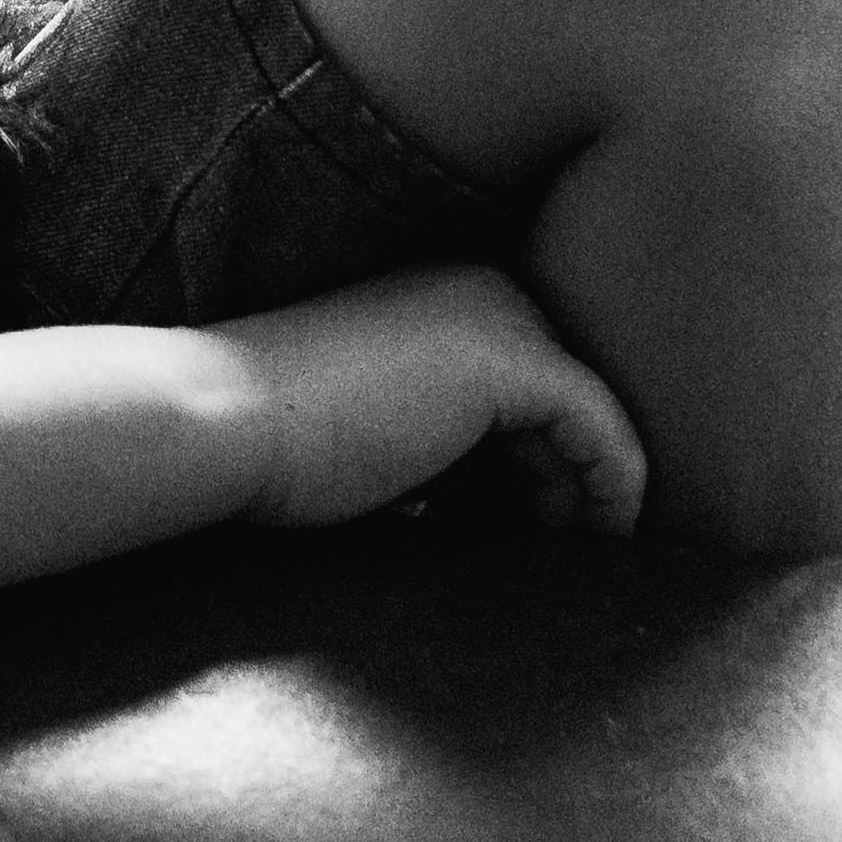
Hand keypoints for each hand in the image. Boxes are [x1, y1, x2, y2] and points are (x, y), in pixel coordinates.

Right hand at [226, 266, 645, 538]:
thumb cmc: (286, 445)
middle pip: (567, 394)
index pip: (533, 384)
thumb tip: (514, 510)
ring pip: (589, 411)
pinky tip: (602, 535)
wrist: (227, 420)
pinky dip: (614, 484)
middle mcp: (481, 289)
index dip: (548, 462)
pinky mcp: (508, 359)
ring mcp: (496, 317)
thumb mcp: (390, 434)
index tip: (540, 531)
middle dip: (570, 475)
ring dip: (591, 487)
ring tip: (577, 552)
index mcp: (447, 297)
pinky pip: (600, 426)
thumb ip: (452, 446)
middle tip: (557, 549)